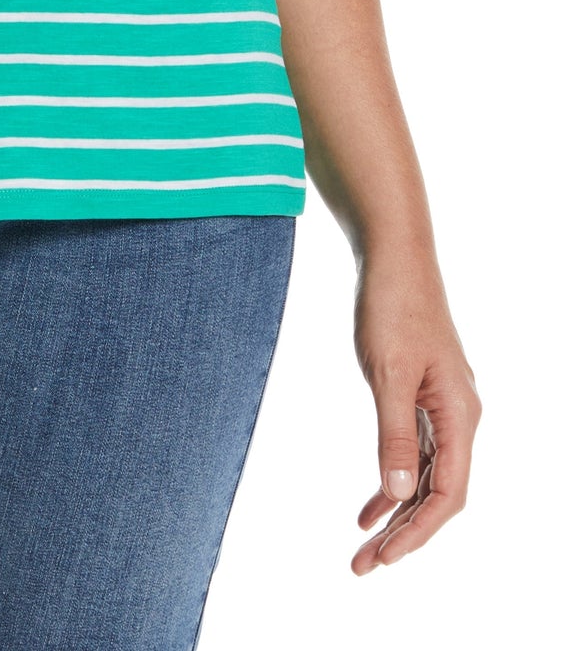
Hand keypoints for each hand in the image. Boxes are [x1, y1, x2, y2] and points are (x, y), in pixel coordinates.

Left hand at [350, 248, 480, 574]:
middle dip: (403, 533)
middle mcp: (459, 416)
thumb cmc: (392, 307)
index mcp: (460, 415)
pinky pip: (413, 451)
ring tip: (362, 546)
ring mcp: (442, 405)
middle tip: (362, 566)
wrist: (392, 257)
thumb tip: (398, 495)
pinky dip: (392, 479)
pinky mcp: (422, 394)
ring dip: (396, 511)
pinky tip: (370, 504)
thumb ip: (394, 433)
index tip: (383, 557)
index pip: (447, 494)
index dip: (417, 531)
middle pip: (438, 493)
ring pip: (425, 476)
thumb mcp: (387, 373)